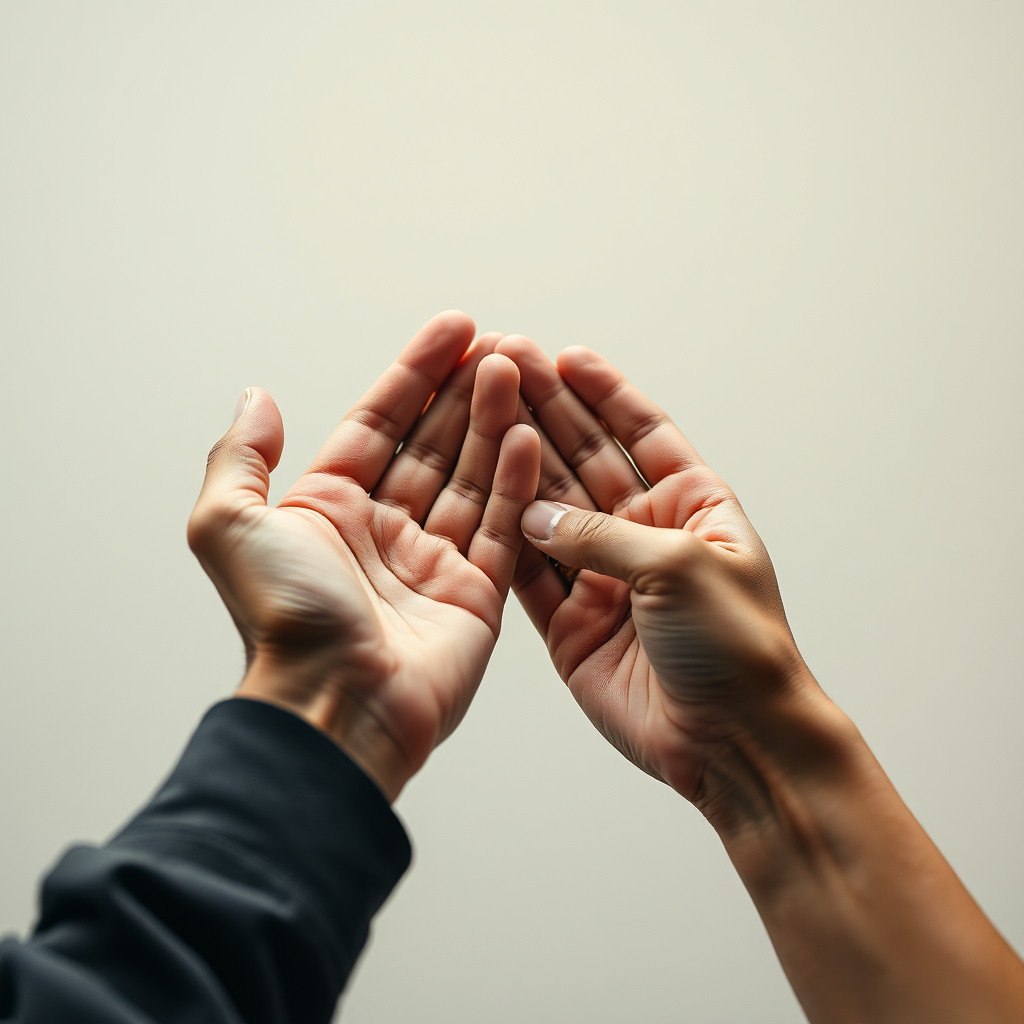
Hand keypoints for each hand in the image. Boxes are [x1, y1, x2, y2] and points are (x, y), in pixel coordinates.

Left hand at [188, 312, 540, 800]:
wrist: (335, 705)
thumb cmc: (284, 622)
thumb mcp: (229, 525)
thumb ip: (240, 457)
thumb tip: (257, 397)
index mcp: (329, 511)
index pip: (381, 424)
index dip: (415, 374)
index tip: (453, 329)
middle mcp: (382, 532)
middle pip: (434, 444)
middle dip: (465, 392)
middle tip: (499, 344)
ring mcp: (432, 562)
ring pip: (473, 478)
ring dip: (496, 423)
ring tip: (519, 370)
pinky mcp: (475, 595)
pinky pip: (503, 527)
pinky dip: (518, 482)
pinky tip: (530, 435)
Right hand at [495, 335, 836, 827]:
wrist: (733, 741)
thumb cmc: (737, 647)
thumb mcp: (678, 567)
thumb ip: (600, 535)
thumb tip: (535, 512)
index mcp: (692, 506)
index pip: (642, 433)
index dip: (605, 393)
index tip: (566, 355)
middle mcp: (644, 535)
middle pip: (586, 458)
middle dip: (549, 411)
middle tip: (507, 365)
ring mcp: (605, 577)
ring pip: (551, 508)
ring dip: (520, 462)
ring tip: (482, 411)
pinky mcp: (572, 622)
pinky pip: (531, 570)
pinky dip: (508, 534)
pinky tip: (482, 490)